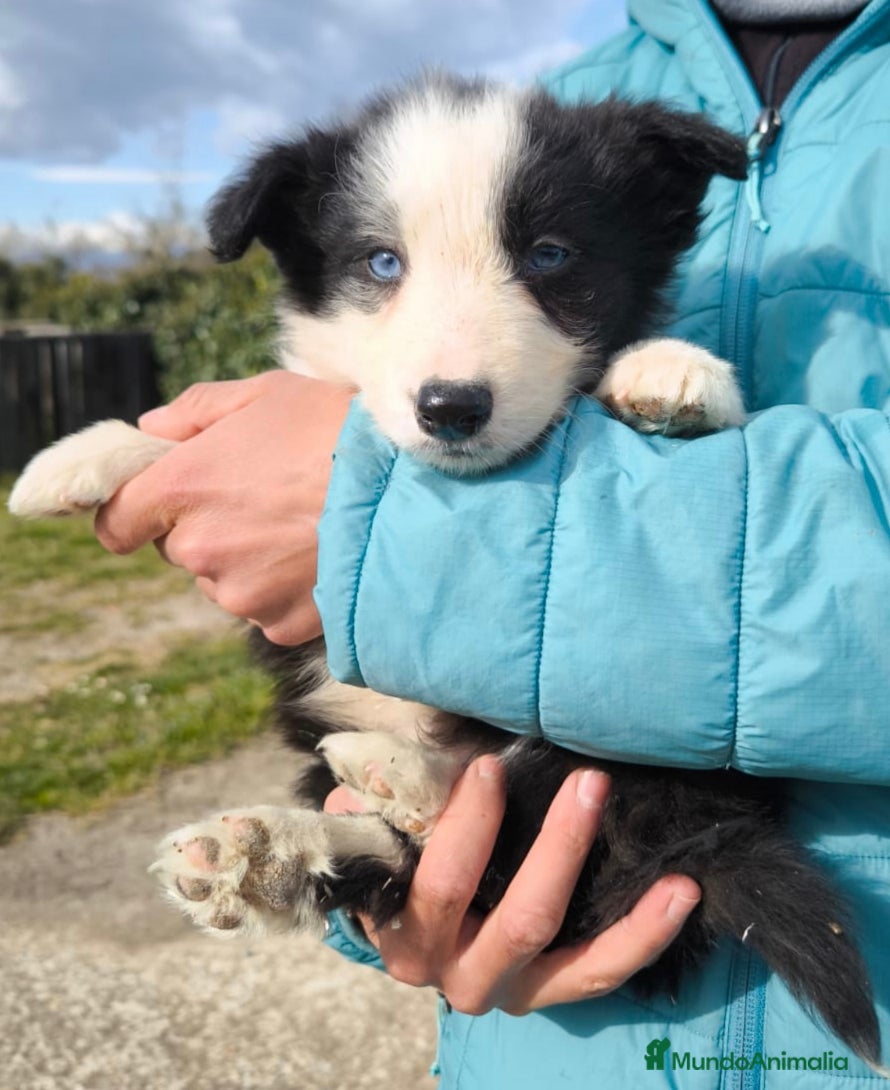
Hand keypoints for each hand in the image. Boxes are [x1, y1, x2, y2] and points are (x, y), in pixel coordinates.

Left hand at [95, 371, 353, 644]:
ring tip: (304, 529)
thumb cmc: (337, 433)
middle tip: (265, 500)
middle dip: (210, 528)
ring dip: (249, 562)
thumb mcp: (268, 394)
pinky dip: (287, 591)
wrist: (409, 496)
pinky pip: (267, 610)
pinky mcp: (278, 626)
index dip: (134, 512)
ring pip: (225, 582)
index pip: (115, 524)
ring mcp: (240, 594)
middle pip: (180, 550)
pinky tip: (322, 558)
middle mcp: (199, 549)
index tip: (162, 504)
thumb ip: (198, 410)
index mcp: (182, 488)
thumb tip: (154, 428)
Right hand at [325, 759, 700, 1013]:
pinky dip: (645, 936)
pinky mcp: (550, 996)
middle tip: (590, 781)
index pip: (440, 883)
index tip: (490, 766)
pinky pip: (603, 974)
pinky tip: (682, 892)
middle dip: (558, 847)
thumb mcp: (376, 835)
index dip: (466, 825)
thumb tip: (377, 774)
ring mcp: (509, 992)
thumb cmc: (397, 863)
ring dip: (622, 906)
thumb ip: (376, 805)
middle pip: (519, 918)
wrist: (414, 933)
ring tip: (665, 861)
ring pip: (572, 957)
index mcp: (405, 934)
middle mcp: (456, 976)